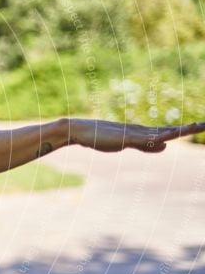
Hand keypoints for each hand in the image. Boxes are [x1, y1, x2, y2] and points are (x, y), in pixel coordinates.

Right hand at [68, 118, 204, 152]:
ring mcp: (134, 134)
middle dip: (189, 129)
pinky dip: (157, 139)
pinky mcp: (124, 138)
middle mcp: (142, 130)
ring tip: (196, 127)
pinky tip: (167, 140)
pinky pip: (144, 140)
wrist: (80, 129)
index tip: (200, 126)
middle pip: (170, 130)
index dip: (186, 130)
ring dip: (178, 132)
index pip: (169, 132)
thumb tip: (166, 147)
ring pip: (161, 133)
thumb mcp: (128, 143)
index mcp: (144, 132)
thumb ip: (147, 145)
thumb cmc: (100, 137)